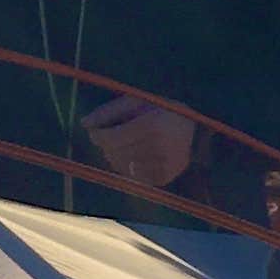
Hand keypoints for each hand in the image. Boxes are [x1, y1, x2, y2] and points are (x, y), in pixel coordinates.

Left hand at [81, 92, 197, 197]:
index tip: (94, 132)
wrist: (195, 128)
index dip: (98, 136)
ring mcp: (164, 164)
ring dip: (116, 157)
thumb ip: (109, 111)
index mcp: (152, 124)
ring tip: (125, 145)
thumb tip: (84, 123)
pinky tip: (135, 156)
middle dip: (107, 146)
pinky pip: (135, 177)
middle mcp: (160, 146)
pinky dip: (129, 167)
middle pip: (115, 153)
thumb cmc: (161, 110)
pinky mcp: (165, 177)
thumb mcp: (137, 102)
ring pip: (122, 166)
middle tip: (109, 138)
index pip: (112, 138)